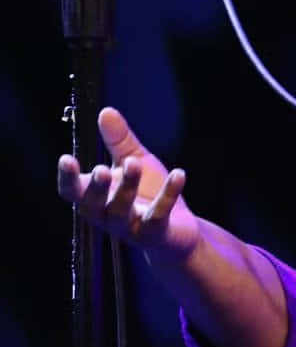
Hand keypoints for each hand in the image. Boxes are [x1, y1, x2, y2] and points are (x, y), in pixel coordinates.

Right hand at [57, 107, 199, 260]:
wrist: (178, 228)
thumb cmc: (148, 192)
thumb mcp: (135, 160)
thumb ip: (119, 141)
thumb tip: (106, 112)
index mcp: (94, 198)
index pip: (71, 191)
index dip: (66, 178)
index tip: (66, 159)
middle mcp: (106, 215)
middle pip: (92, 205)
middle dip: (96, 187)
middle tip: (101, 170)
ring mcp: (129, 228)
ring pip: (121, 211)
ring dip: (128, 186)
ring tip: (134, 163)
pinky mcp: (154, 234)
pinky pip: (159, 215)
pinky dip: (168, 194)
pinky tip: (179, 174)